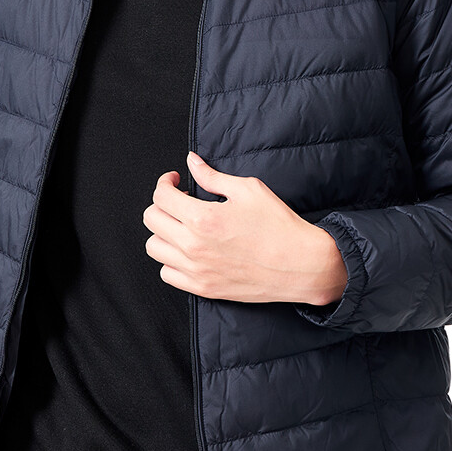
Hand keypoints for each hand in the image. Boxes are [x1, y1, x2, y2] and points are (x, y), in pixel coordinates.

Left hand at [143, 152, 348, 305]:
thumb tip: (191, 162)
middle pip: (151, 220)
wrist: (300, 265)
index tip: (175, 180)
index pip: (161, 196)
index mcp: (203, 219)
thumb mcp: (248, 190)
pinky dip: (171, 260)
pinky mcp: (203, 288)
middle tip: (180, 201)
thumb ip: (213, 176)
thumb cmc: (279, 226)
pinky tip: (188, 250)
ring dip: (164, 232)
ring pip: (154, 248)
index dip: (165, 182)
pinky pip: (167, 274)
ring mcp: (196, 270)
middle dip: (162, 204)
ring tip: (182, 226)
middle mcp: (193, 246)